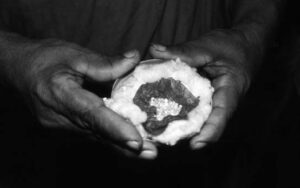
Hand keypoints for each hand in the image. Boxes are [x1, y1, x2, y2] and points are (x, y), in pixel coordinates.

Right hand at [18, 39, 156, 158]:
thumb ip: (105, 62)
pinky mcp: (63, 129)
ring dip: (120, 145)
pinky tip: (127, 142)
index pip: (91, 114)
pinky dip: (109, 138)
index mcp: (60, 94)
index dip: (114, 128)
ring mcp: (59, 126)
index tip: (135, 141)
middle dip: (124, 145)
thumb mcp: (74, 54)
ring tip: (147, 151)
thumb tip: (134, 59)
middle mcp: (59, 117)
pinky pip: (89, 134)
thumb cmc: (45, 59)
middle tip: (151, 154)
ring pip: (94, 137)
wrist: (19, 70)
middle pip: (96, 132)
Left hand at [150, 30, 252, 148]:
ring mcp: (213, 100)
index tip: (195, 145)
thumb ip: (184, 50)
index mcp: (231, 91)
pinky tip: (163, 108)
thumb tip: (154, 50)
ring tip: (162, 129)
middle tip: (167, 138)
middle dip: (189, 133)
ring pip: (199, 116)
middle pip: (207, 122)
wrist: (245, 43)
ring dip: (183, 123)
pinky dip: (180, 108)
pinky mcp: (205, 97)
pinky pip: (193, 106)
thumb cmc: (233, 45)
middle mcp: (222, 101)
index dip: (210, 132)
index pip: (222, 115)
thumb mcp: (210, 46)